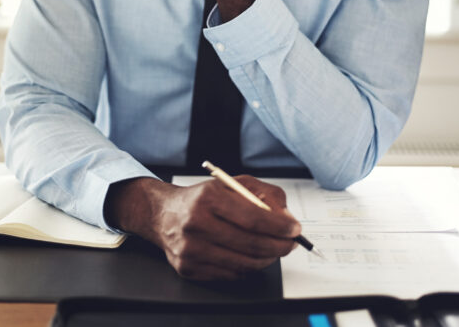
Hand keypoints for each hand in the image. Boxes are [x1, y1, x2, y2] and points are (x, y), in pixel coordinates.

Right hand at [106, 176, 300, 280]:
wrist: (163, 214)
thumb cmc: (201, 199)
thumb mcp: (231, 184)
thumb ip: (263, 193)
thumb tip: (286, 217)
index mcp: (207, 198)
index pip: (252, 218)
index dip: (278, 227)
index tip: (294, 230)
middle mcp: (195, 223)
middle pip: (250, 244)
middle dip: (278, 246)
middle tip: (290, 243)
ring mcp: (190, 249)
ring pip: (243, 264)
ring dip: (266, 259)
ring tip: (273, 250)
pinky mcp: (188, 268)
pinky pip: (230, 274)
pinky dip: (246, 268)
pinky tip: (249, 256)